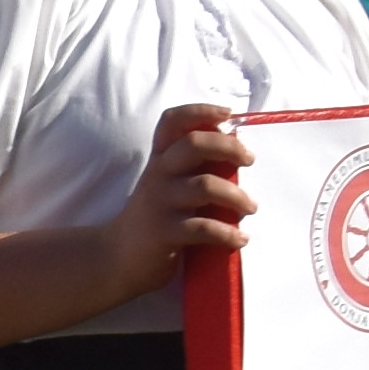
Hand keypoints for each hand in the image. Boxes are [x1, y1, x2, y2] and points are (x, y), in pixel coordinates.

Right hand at [113, 104, 257, 276]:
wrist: (117, 258)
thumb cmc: (154, 219)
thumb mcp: (164, 186)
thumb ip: (191, 170)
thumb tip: (238, 157)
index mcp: (160, 160)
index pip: (173, 122)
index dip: (200, 111)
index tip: (227, 114)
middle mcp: (158, 174)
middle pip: (194, 144)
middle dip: (228, 147)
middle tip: (249, 160)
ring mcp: (159, 202)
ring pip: (205, 186)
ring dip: (237, 196)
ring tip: (251, 207)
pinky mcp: (164, 232)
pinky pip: (203, 228)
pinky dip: (228, 233)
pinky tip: (239, 239)